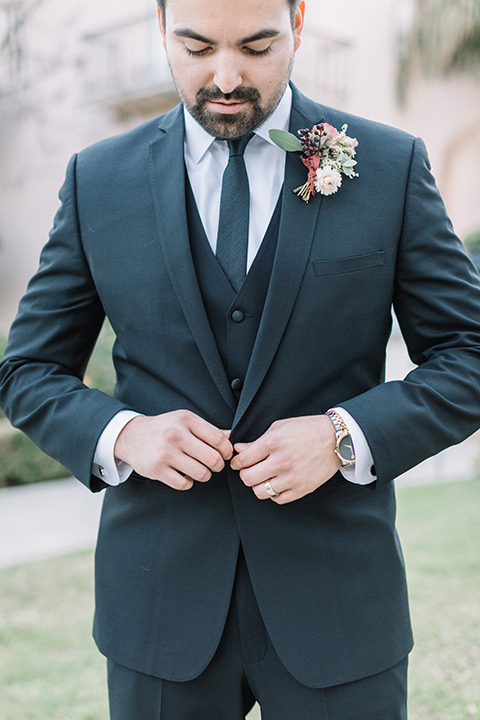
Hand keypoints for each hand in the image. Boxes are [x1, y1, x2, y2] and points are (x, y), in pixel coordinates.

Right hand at [114, 410, 232, 490]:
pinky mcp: (156, 469)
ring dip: (204, 475)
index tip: (226, 454)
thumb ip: (209, 430)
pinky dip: (188, 482)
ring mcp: (165, 453)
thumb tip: (233, 438)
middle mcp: (175, 434)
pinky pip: (185, 484)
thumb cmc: (164, 428)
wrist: (131, 436)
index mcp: (186, 420)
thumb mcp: (185, 421)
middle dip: (218, 465)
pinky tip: (184, 475)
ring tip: (199, 470)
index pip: (219, 439)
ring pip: (201, 473)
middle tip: (214, 465)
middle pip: (213, 458)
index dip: (227, 450)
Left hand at [230, 415, 340, 503]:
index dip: (236, 462)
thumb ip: (257, 441)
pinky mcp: (302, 488)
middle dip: (245, 474)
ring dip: (258, 485)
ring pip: (260, 492)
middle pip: (248, 478)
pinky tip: (277, 483)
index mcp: (273, 443)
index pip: (243, 460)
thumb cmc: (307, 430)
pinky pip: (278, 499)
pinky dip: (274, 493)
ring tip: (264, 478)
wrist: (336, 439)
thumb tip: (239, 450)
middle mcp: (281, 461)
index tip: (238, 463)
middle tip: (250, 470)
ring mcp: (292, 477)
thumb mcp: (279, 427)